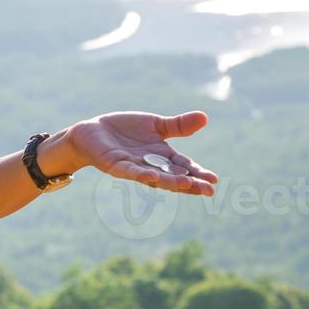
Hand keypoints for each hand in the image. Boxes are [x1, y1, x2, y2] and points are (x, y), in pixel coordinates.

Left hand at [62, 111, 216, 194]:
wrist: (93, 131)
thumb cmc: (125, 130)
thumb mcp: (156, 125)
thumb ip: (178, 125)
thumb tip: (205, 117)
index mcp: (162, 156)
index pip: (184, 167)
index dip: (199, 173)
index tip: (214, 180)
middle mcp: (151, 165)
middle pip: (174, 177)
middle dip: (191, 183)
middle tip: (209, 191)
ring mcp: (134, 167)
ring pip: (155, 177)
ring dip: (170, 182)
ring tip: (187, 185)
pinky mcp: (116, 165)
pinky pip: (130, 171)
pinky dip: (141, 174)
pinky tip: (152, 176)